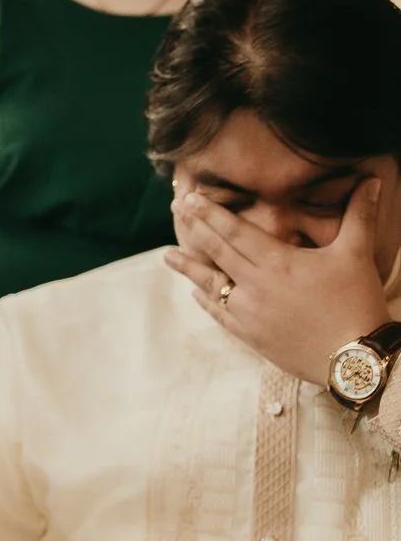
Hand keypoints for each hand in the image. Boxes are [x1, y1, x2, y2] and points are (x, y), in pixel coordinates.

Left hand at [166, 182, 390, 385]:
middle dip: (195, 228)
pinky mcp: (250, 336)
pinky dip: (206, 301)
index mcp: (277, 262)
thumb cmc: (357, 303)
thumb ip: (360, 215)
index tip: (190, 198)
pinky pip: (219, 315)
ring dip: (189, 268)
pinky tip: (195, 293)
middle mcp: (256, 285)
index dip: (211, 213)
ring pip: (211, 285)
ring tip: (167, 255)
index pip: (235, 231)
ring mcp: (249, 313)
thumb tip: (373, 181)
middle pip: (217, 252)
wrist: (354, 359)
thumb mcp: (356, 254)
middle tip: (176, 210)